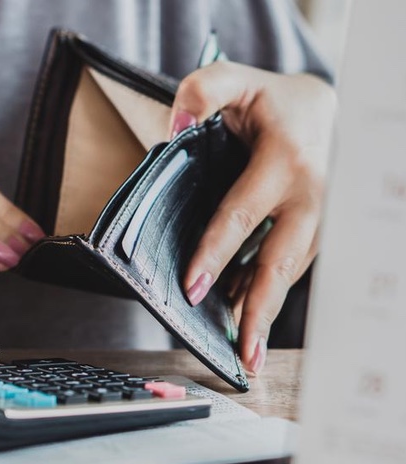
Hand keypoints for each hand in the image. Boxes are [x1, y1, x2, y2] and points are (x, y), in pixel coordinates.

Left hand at [169, 61, 335, 373]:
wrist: (322, 107)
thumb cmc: (269, 100)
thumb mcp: (232, 79)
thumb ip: (200, 91)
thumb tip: (171, 128)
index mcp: (286, 160)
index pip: (242, 214)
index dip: (215, 253)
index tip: (193, 288)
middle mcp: (310, 195)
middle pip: (280, 262)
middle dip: (259, 310)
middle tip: (241, 354)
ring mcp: (318, 218)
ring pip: (288, 272)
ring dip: (264, 311)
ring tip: (242, 351)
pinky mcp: (315, 231)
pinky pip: (289, 267)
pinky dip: (267, 293)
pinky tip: (245, 317)